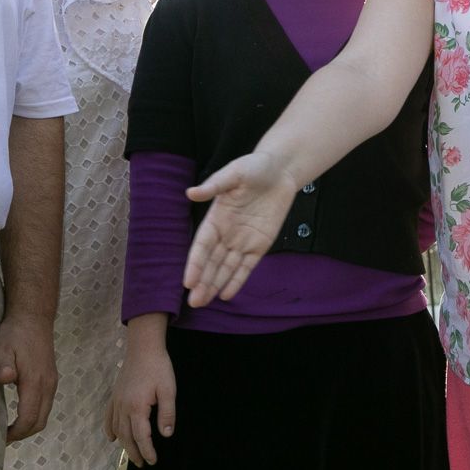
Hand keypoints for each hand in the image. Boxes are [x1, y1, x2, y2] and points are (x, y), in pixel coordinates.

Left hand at [0, 311, 56, 442]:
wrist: (34, 317)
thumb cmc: (15, 332)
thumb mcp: (3, 346)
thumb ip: (3, 364)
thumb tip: (5, 378)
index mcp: (35, 381)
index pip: (29, 418)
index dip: (15, 433)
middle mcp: (48, 385)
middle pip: (40, 422)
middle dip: (22, 434)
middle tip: (2, 438)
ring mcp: (52, 382)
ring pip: (44, 414)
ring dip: (29, 426)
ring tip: (9, 428)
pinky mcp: (51, 379)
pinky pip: (45, 405)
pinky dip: (34, 415)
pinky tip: (19, 412)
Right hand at [106, 339, 175, 467]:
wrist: (143, 348)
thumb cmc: (159, 368)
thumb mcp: (168, 390)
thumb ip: (167, 414)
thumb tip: (166, 435)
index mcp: (137, 408)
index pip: (141, 437)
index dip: (147, 451)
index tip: (152, 461)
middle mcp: (123, 408)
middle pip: (126, 437)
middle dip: (134, 452)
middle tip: (142, 463)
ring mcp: (117, 402)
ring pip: (117, 429)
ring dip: (123, 444)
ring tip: (131, 454)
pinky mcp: (115, 395)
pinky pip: (109, 417)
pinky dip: (109, 429)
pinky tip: (111, 437)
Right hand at [183, 151, 299, 305]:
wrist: (281, 170)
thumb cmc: (254, 167)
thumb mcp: (235, 173)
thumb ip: (215, 185)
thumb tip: (191, 193)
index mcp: (215, 218)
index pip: (201, 245)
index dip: (195, 263)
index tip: (188, 281)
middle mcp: (226, 233)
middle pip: (211, 262)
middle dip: (203, 281)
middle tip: (194, 302)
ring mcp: (243, 241)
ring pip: (226, 267)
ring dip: (215, 284)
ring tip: (204, 302)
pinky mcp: (260, 244)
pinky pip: (247, 266)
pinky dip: (237, 280)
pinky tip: (226, 294)